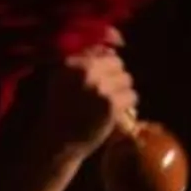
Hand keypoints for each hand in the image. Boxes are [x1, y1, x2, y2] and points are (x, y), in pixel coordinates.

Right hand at [39, 42, 136, 165]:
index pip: (101, 51)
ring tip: (109, 103)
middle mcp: (85, 72)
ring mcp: (100, 88)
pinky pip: (132, 96)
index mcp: (72, 62)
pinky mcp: (111, 105)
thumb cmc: (61, 110)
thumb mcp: (62, 79)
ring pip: (127, 79)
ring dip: (122, 91)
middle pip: (117, 63)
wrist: (59, 141)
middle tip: (106, 94)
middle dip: (115, 77)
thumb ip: (84, 60)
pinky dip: (127, 105)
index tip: (101, 80)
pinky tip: (115, 113)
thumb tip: (111, 49)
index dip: (105, 66)